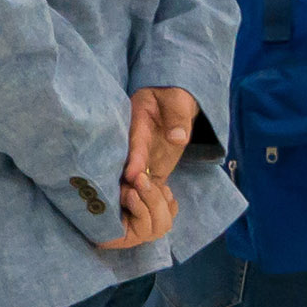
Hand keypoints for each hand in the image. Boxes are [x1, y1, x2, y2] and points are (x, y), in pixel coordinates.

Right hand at [108, 85, 201, 249]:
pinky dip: (150, 195)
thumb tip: (178, 137)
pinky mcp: (152, 165)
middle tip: (128, 199)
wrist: (175, 102)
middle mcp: (136, 141)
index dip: (133, 158)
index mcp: (137, 120)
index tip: (132, 174)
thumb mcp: (177, 100)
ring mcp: (143, 155)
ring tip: (136, 211)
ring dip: (138, 192)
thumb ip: (178, 117)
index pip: (135, 141)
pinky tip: (150, 210)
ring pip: (138, 176)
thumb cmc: (174, 96)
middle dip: (129, 181)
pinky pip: (150, 182)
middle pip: (130, 162)